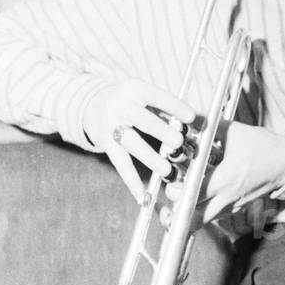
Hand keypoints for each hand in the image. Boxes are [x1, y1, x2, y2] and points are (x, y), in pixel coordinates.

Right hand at [82, 79, 195, 202]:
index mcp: (134, 89)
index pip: (156, 96)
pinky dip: (131, 180)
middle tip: (178, 141)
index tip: (191, 117)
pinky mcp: (105, 143)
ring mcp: (110, 125)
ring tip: (166, 170)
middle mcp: (120, 105)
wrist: (92, 105)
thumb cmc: (132, 102)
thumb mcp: (145, 97)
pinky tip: (142, 195)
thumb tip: (192, 126)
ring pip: (131, 142)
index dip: (173, 106)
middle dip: (161, 131)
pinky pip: (120, 162)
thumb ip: (166, 109)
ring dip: (149, 157)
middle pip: (142, 120)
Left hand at [164, 121, 284, 223]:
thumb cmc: (263, 147)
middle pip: (195, 218)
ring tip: (176, 202)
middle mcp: (228, 197)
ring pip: (202, 222)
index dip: (178, 192)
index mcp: (226, 178)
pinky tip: (193, 200)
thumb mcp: (235, 131)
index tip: (171, 184)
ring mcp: (232, 206)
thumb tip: (189, 115)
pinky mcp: (235, 209)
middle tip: (171, 194)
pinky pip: (212, 217)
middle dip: (177, 210)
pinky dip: (199, 212)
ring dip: (186, 214)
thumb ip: (209, 124)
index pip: (195, 194)